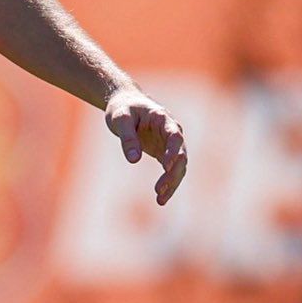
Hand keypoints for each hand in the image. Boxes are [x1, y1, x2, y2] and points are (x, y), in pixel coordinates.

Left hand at [104, 87, 187, 205]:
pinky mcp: (164, 152)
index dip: (173, 151)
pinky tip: (160, 197)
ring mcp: (169, 143)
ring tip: (160, 199)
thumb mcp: (120, 119)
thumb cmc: (123, 108)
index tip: (166, 166)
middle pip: (181, 155)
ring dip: (172, 182)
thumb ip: (127, 138)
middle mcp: (172, 131)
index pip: (174, 136)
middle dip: (173, 173)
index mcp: (163, 119)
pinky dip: (168, 183)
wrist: (126, 103)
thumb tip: (134, 160)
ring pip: (179, 166)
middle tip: (160, 189)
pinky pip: (171, 170)